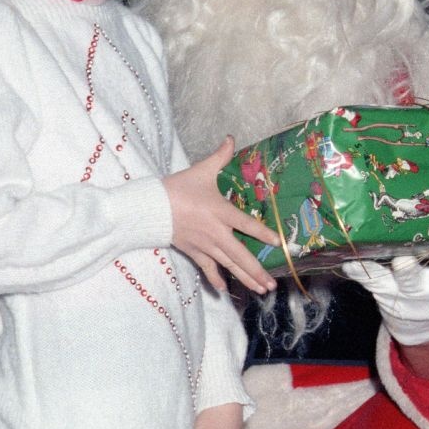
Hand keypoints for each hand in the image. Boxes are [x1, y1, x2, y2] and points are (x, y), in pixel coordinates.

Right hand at [164, 137, 278, 295]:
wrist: (150, 207)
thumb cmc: (178, 187)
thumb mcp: (201, 171)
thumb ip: (220, 156)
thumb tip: (231, 138)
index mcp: (220, 211)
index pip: (247, 224)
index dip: (263, 234)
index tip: (279, 243)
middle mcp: (215, 232)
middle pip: (240, 255)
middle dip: (257, 271)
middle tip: (272, 285)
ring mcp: (204, 244)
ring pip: (228, 265)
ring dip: (245, 278)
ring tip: (261, 290)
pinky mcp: (193, 251)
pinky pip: (207, 268)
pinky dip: (216, 279)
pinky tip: (225, 289)